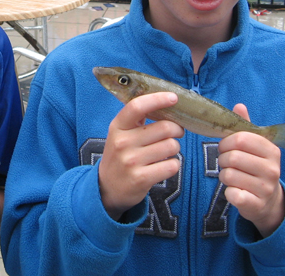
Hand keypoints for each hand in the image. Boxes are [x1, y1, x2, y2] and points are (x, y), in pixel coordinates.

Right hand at [98, 92, 184, 220]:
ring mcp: (131, 161)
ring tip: (165, 151)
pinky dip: (173, 164)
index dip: (158, 99)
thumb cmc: (120, 155)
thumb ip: (137, 119)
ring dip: (175, 148)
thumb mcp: (121, 133)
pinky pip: (172, 165)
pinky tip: (163, 165)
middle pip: (165, 127)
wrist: (107, 187)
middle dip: (177, 129)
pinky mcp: (141, 178)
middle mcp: (123, 142)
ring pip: (172, 146)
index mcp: (118, 126)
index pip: (137, 106)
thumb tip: (165, 103)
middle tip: (176, 132)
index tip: (173, 98)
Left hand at [218, 104, 284, 237]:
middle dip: (222, 159)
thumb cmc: (256, 169)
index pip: (240, 139)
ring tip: (233, 177)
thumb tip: (239, 105)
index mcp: (271, 150)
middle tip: (227, 163)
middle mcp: (272, 169)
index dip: (226, 142)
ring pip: (228, 174)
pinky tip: (235, 191)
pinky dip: (228, 192)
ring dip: (224, 175)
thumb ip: (246, 127)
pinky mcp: (256, 204)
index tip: (226, 147)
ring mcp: (265, 188)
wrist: (269, 202)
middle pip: (232, 157)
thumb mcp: (255, 147)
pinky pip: (231, 193)